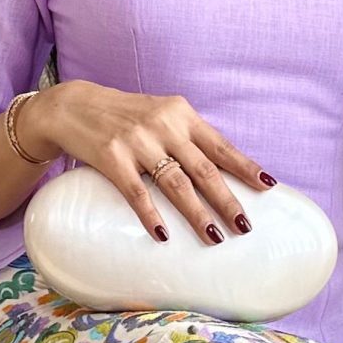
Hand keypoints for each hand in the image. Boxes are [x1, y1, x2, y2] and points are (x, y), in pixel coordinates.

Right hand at [28, 80, 274, 244]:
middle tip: (245, 226)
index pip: (220, 145)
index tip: (268, 186)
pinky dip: (151, 215)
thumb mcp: (161, 114)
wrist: (74, 105)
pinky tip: (163, 234)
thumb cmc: (125, 115)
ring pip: (175, 183)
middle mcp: (163, 125)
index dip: (244, 167)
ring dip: (197, 213)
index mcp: (181, 114)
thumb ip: (187, 136)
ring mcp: (137, 141)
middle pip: (203, 169)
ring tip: (214, 237)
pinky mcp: (111, 156)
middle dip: (227, 199)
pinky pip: (135, 192)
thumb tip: (223, 171)